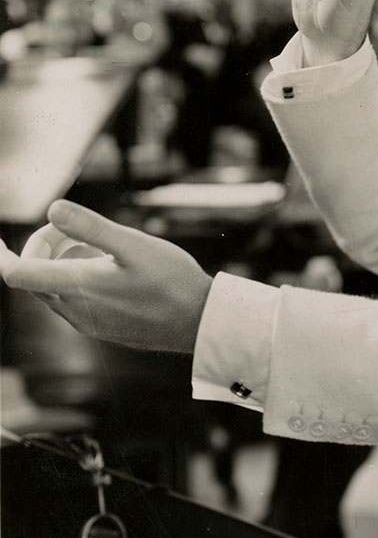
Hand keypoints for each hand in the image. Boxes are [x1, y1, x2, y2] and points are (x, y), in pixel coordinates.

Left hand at [0, 201, 212, 353]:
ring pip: (54, 291)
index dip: (2, 256)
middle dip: (43, 249)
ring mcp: (88, 324)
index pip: (18, 274)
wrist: (199, 322)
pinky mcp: (102, 329)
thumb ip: (91, 227)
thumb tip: (53, 208)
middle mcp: (75, 311)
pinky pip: (73, 303)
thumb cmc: (172, 281)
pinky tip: (110, 270)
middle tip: (71, 229)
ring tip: (97, 247)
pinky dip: (76, 281)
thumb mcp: (134, 245)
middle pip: (34, 280)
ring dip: (61, 264)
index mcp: (77, 287)